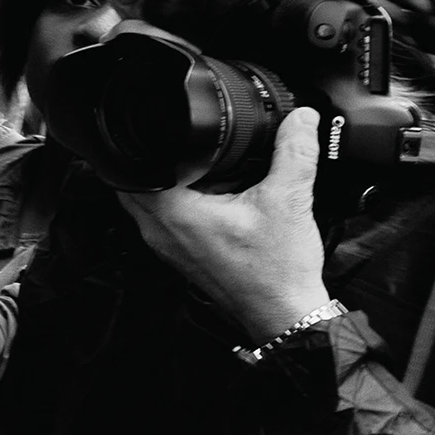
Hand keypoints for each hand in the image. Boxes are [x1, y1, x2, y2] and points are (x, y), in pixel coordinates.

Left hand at [121, 108, 334, 339]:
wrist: (287, 316)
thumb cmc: (278, 273)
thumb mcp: (289, 201)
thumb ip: (294, 152)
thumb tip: (301, 118)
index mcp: (173, 213)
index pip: (133, 164)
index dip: (144, 138)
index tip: (162, 125)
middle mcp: (159, 231)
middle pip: (133, 179)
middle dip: (151, 156)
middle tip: (178, 141)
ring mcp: (166, 245)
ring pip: (145, 200)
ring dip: (162, 179)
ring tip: (192, 164)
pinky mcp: (180, 254)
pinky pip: (162, 218)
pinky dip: (174, 200)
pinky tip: (204, 193)